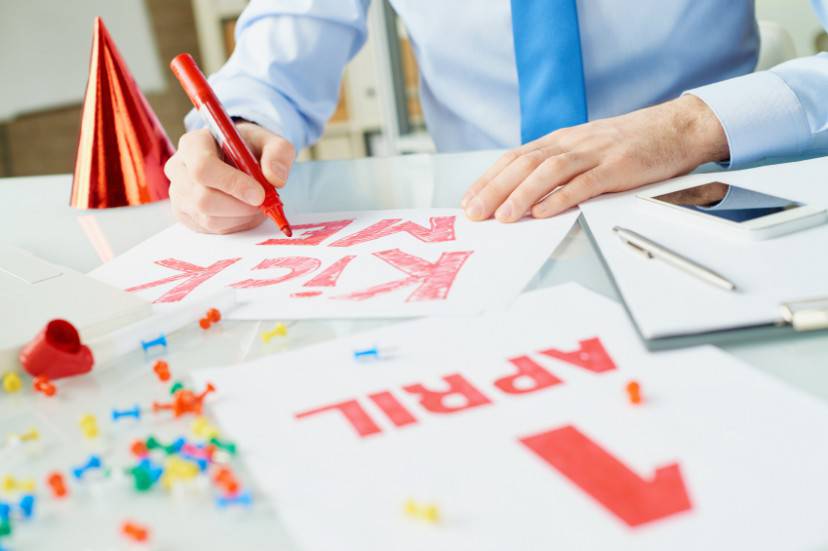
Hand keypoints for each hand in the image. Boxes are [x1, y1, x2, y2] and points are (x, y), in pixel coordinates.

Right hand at [165, 122, 294, 233]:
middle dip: (240, 206)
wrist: (236, 159)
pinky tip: (241, 211)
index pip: (203, 167)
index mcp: (193, 144)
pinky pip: (210, 229)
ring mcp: (178, 194)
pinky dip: (233, 224)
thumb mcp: (270, 142)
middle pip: (203, 199)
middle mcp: (178, 168)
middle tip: (263, 202)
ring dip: (240, 216)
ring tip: (253, 203)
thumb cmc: (249, 149)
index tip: (259, 193)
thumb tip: (275, 178)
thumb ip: (278, 153)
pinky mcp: (184, 214)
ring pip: (208, 218)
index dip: (232, 184)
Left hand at [461, 95, 729, 221]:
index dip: (488, 179)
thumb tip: (522, 196)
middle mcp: (572, 143)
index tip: (469, 201)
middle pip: (524, 165)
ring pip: (549, 172)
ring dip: (521, 195)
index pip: (514, 158)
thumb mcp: (584, 150)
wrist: (674, 128)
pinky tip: (543, 212)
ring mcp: (594, 154)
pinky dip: (561, 198)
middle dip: (495, 189)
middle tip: (475, 213)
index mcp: (560, 140)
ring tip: (503, 216)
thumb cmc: (626, 144)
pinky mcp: (617, 167)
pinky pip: (585, 183)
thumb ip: (555, 168)